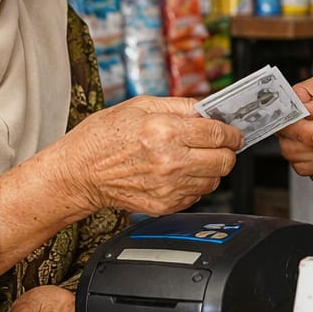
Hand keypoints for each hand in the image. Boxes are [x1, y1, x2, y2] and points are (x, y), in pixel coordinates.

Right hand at [58, 95, 242, 215]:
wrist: (78, 173)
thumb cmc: (102, 137)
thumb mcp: (140, 106)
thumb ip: (180, 106)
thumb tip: (208, 109)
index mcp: (164, 131)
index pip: (218, 133)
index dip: (232, 132)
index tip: (234, 132)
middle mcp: (169, 161)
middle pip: (224, 161)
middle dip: (226, 151)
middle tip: (218, 145)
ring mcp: (168, 187)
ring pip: (214, 181)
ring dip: (210, 169)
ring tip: (192, 158)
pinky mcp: (163, 206)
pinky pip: (196, 196)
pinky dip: (193, 184)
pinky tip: (177, 173)